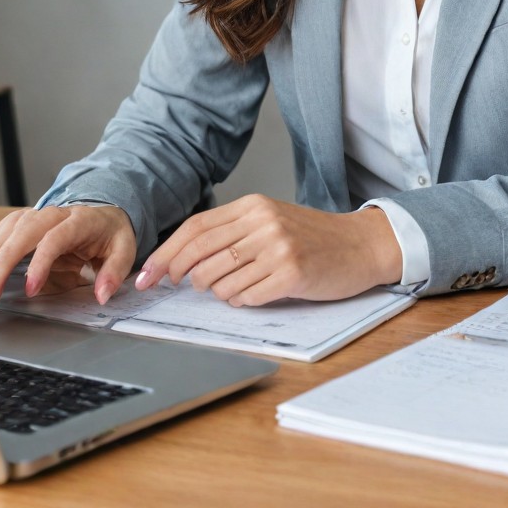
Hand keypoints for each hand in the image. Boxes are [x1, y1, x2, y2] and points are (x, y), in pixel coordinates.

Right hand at [0, 202, 136, 317]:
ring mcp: (27, 218)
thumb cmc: (109, 233)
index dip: (40, 263)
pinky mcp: (13, 226)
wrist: (101, 210)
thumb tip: (102, 294)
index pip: (53, 239)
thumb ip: (114, 272)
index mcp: (75, 221)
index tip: (31, 290)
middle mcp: (46, 216)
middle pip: (17, 238)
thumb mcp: (123, 249)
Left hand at [134, 195, 402, 305]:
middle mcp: (262, 223)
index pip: (195, 229)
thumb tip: (184, 259)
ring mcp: (277, 248)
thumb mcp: (270, 220)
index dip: (166, 253)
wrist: (360, 244)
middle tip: (175, 286)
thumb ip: (233, 232)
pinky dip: (242, 301)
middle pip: (200, 254)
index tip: (147, 273)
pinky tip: (256, 294)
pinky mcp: (291, 274)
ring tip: (236, 287)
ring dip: (218, 292)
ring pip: (219, 280)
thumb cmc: (312, 236)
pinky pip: (246, 297)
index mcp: (252, 206)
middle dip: (179, 275)